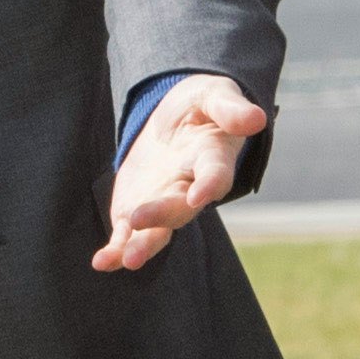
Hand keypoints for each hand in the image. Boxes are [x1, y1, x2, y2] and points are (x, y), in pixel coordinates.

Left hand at [95, 76, 269, 273]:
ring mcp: (162, 203)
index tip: (200, 195)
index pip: (215, 175)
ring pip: (156, 230)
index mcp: (212, 159)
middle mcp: (189, 188)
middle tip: (140, 221)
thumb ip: (230, 108)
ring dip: (143, 246)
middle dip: (161, 215)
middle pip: (180, 208)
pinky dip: (116, 251)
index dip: (209, 185)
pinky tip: (102, 262)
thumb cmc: (200, 107)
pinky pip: (127, 236)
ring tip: (128, 260)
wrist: (174, 119)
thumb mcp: (214, 96)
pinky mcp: (136, 210)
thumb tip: (257, 118)